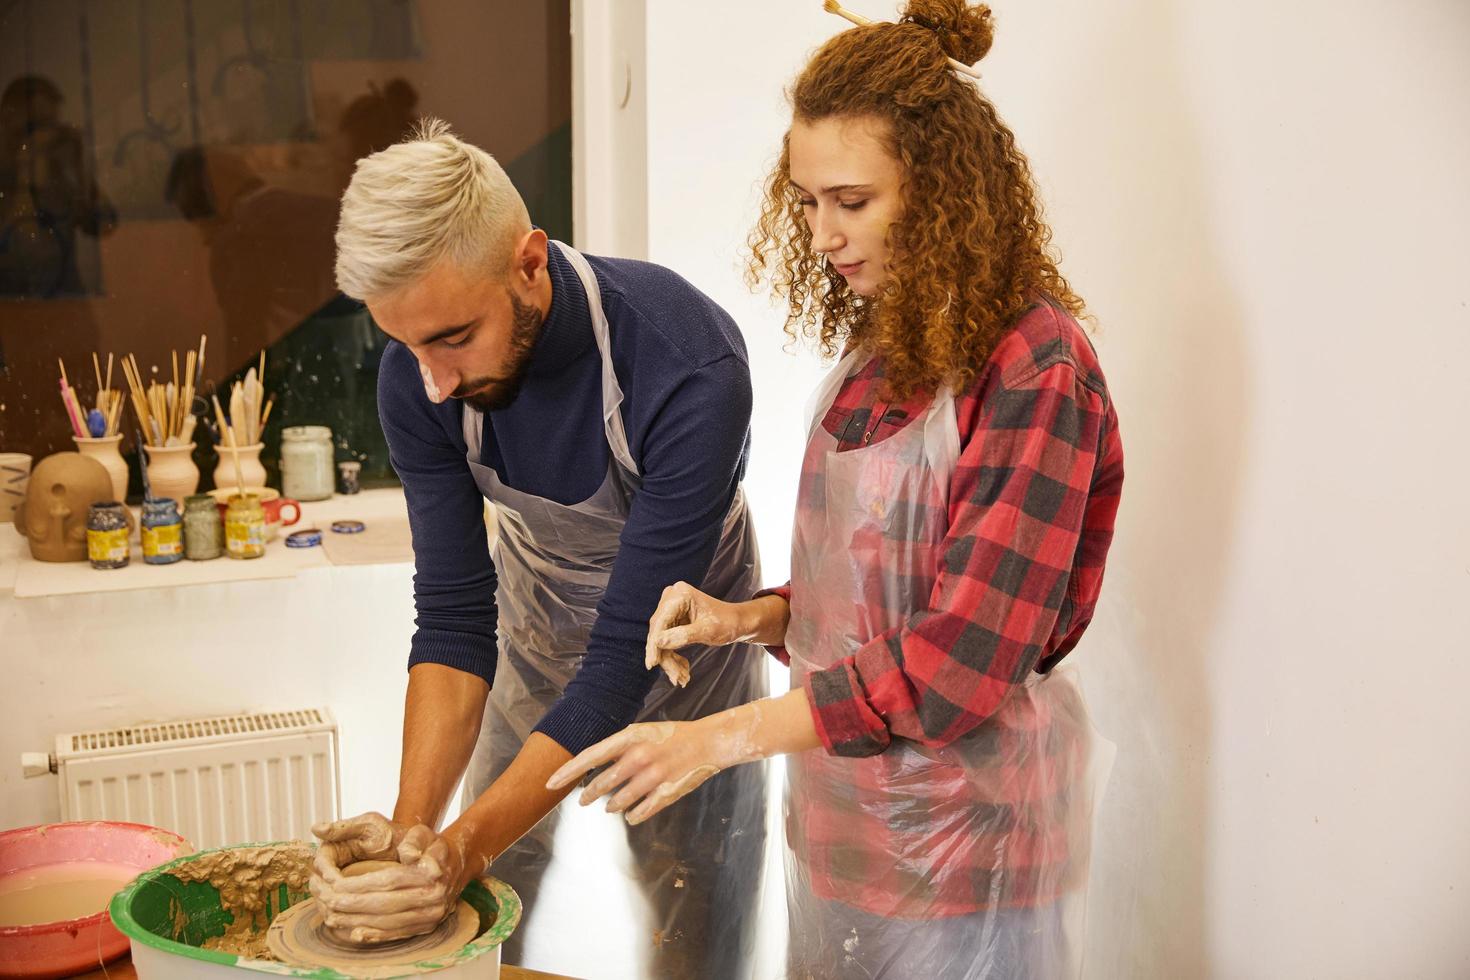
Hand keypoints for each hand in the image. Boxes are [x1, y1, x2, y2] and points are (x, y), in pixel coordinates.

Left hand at [309, 821, 469, 944]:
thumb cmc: (434, 848)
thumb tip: (407, 853)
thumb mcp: (426, 834)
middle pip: (384, 905)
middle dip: (352, 905)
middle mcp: (432, 898)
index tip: (336, 883)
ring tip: (333, 916)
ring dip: (357, 922)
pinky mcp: (426, 927)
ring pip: (387, 922)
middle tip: (327, 901)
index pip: (388, 881)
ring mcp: (430, 916)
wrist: (456, 867)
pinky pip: (397, 934)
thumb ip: (415, 839)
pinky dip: (374, 935)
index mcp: (430, 875)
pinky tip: (355, 933)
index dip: (359, 884)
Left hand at [545, 710, 765, 825]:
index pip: (589, 757)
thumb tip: (592, 765)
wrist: (708, 742)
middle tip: (583, 800)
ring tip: (610, 807)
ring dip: (611, 806)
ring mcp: (653, 777)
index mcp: (630, 738)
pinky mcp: (666, 794)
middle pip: (601, 783)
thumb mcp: (641, 733)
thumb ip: (618, 748)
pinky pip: (640, 812)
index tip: (549, 784)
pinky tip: (631, 814)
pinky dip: (633, 815)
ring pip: (619, 801)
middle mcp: (638, 757)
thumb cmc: (671, 736)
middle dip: (589, 794)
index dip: (567, 772)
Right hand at [645, 582, 753, 686]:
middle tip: (676, 678)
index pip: (661, 621)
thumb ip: (683, 635)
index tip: (651, 664)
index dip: (655, 644)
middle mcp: (672, 597)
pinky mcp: (672, 619)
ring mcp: (671, 608)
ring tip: (682, 678)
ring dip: (670, 660)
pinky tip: (683, 669)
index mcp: (681, 594)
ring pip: (661, 639)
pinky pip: (666, 641)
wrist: (737, 623)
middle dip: (665, 656)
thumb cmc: (727, 623)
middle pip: (659, 632)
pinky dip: (673, 656)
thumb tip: (658, 642)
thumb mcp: (707, 631)